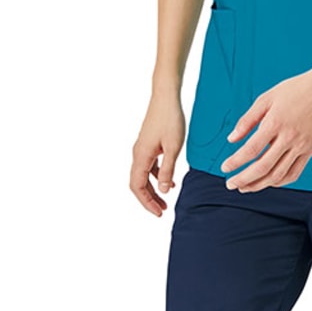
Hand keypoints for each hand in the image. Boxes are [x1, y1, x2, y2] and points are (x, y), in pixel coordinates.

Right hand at [130, 92, 185, 215]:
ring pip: (143, 175)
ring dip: (153, 189)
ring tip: (165, 201)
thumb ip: (167, 169)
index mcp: (141, 156)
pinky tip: (169, 181)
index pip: (138, 186)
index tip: (158, 213)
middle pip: (138, 183)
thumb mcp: (173, 147)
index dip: (146, 202)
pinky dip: (156, 176)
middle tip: (162, 211)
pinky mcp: (148, 144)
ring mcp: (142, 149)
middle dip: (149, 199)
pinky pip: (148, 166)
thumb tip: (162, 191)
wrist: (166, 97)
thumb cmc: (171, 120)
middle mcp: (137, 154)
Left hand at [221, 66, 311, 191]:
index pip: (251, 150)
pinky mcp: (310, 150)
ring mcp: (301, 146)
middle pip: (263, 167)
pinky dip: (279, 182)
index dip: (235, 162)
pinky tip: (267, 182)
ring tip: (245, 187)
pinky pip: (294, 173)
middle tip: (230, 184)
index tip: (224, 168)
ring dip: (259, 185)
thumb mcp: (266, 99)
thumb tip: (231, 139)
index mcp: (275, 123)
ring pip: (278, 174)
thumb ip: (247, 120)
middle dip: (243, 179)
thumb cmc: (294, 90)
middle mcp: (289, 137)